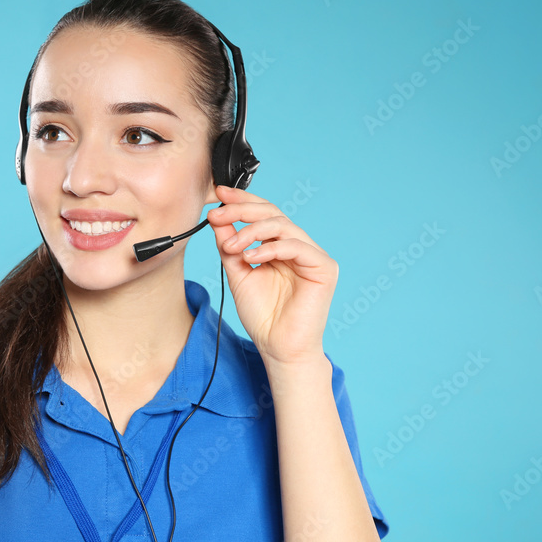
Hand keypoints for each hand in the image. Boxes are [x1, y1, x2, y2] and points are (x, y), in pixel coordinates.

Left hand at [206, 184, 337, 368]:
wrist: (277, 347)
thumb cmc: (263, 316)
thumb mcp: (238, 272)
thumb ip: (230, 245)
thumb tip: (218, 218)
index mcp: (281, 247)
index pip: (263, 214)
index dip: (242, 201)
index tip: (217, 194)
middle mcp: (299, 247)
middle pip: (273, 213)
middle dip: (242, 210)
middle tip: (218, 213)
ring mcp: (313, 256)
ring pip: (282, 225)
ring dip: (251, 231)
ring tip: (231, 246)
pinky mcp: (324, 267)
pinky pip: (296, 246)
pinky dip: (270, 247)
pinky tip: (250, 256)